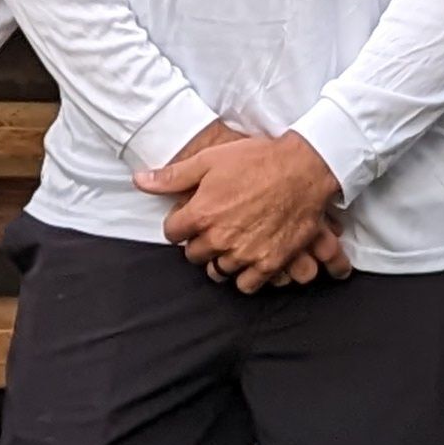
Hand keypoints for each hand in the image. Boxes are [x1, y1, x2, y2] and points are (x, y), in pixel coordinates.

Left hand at [137, 126, 346, 290]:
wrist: (303, 169)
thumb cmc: (257, 159)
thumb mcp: (209, 160)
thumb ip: (172, 176)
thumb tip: (140, 180)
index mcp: (201, 214)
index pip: (172, 234)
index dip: (179, 224)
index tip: (189, 218)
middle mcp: (220, 238)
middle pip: (195, 255)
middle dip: (199, 242)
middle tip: (213, 228)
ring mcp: (245, 254)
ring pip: (219, 271)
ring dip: (221, 259)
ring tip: (231, 243)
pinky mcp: (269, 263)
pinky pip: (246, 285)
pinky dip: (245, 275)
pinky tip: (248, 258)